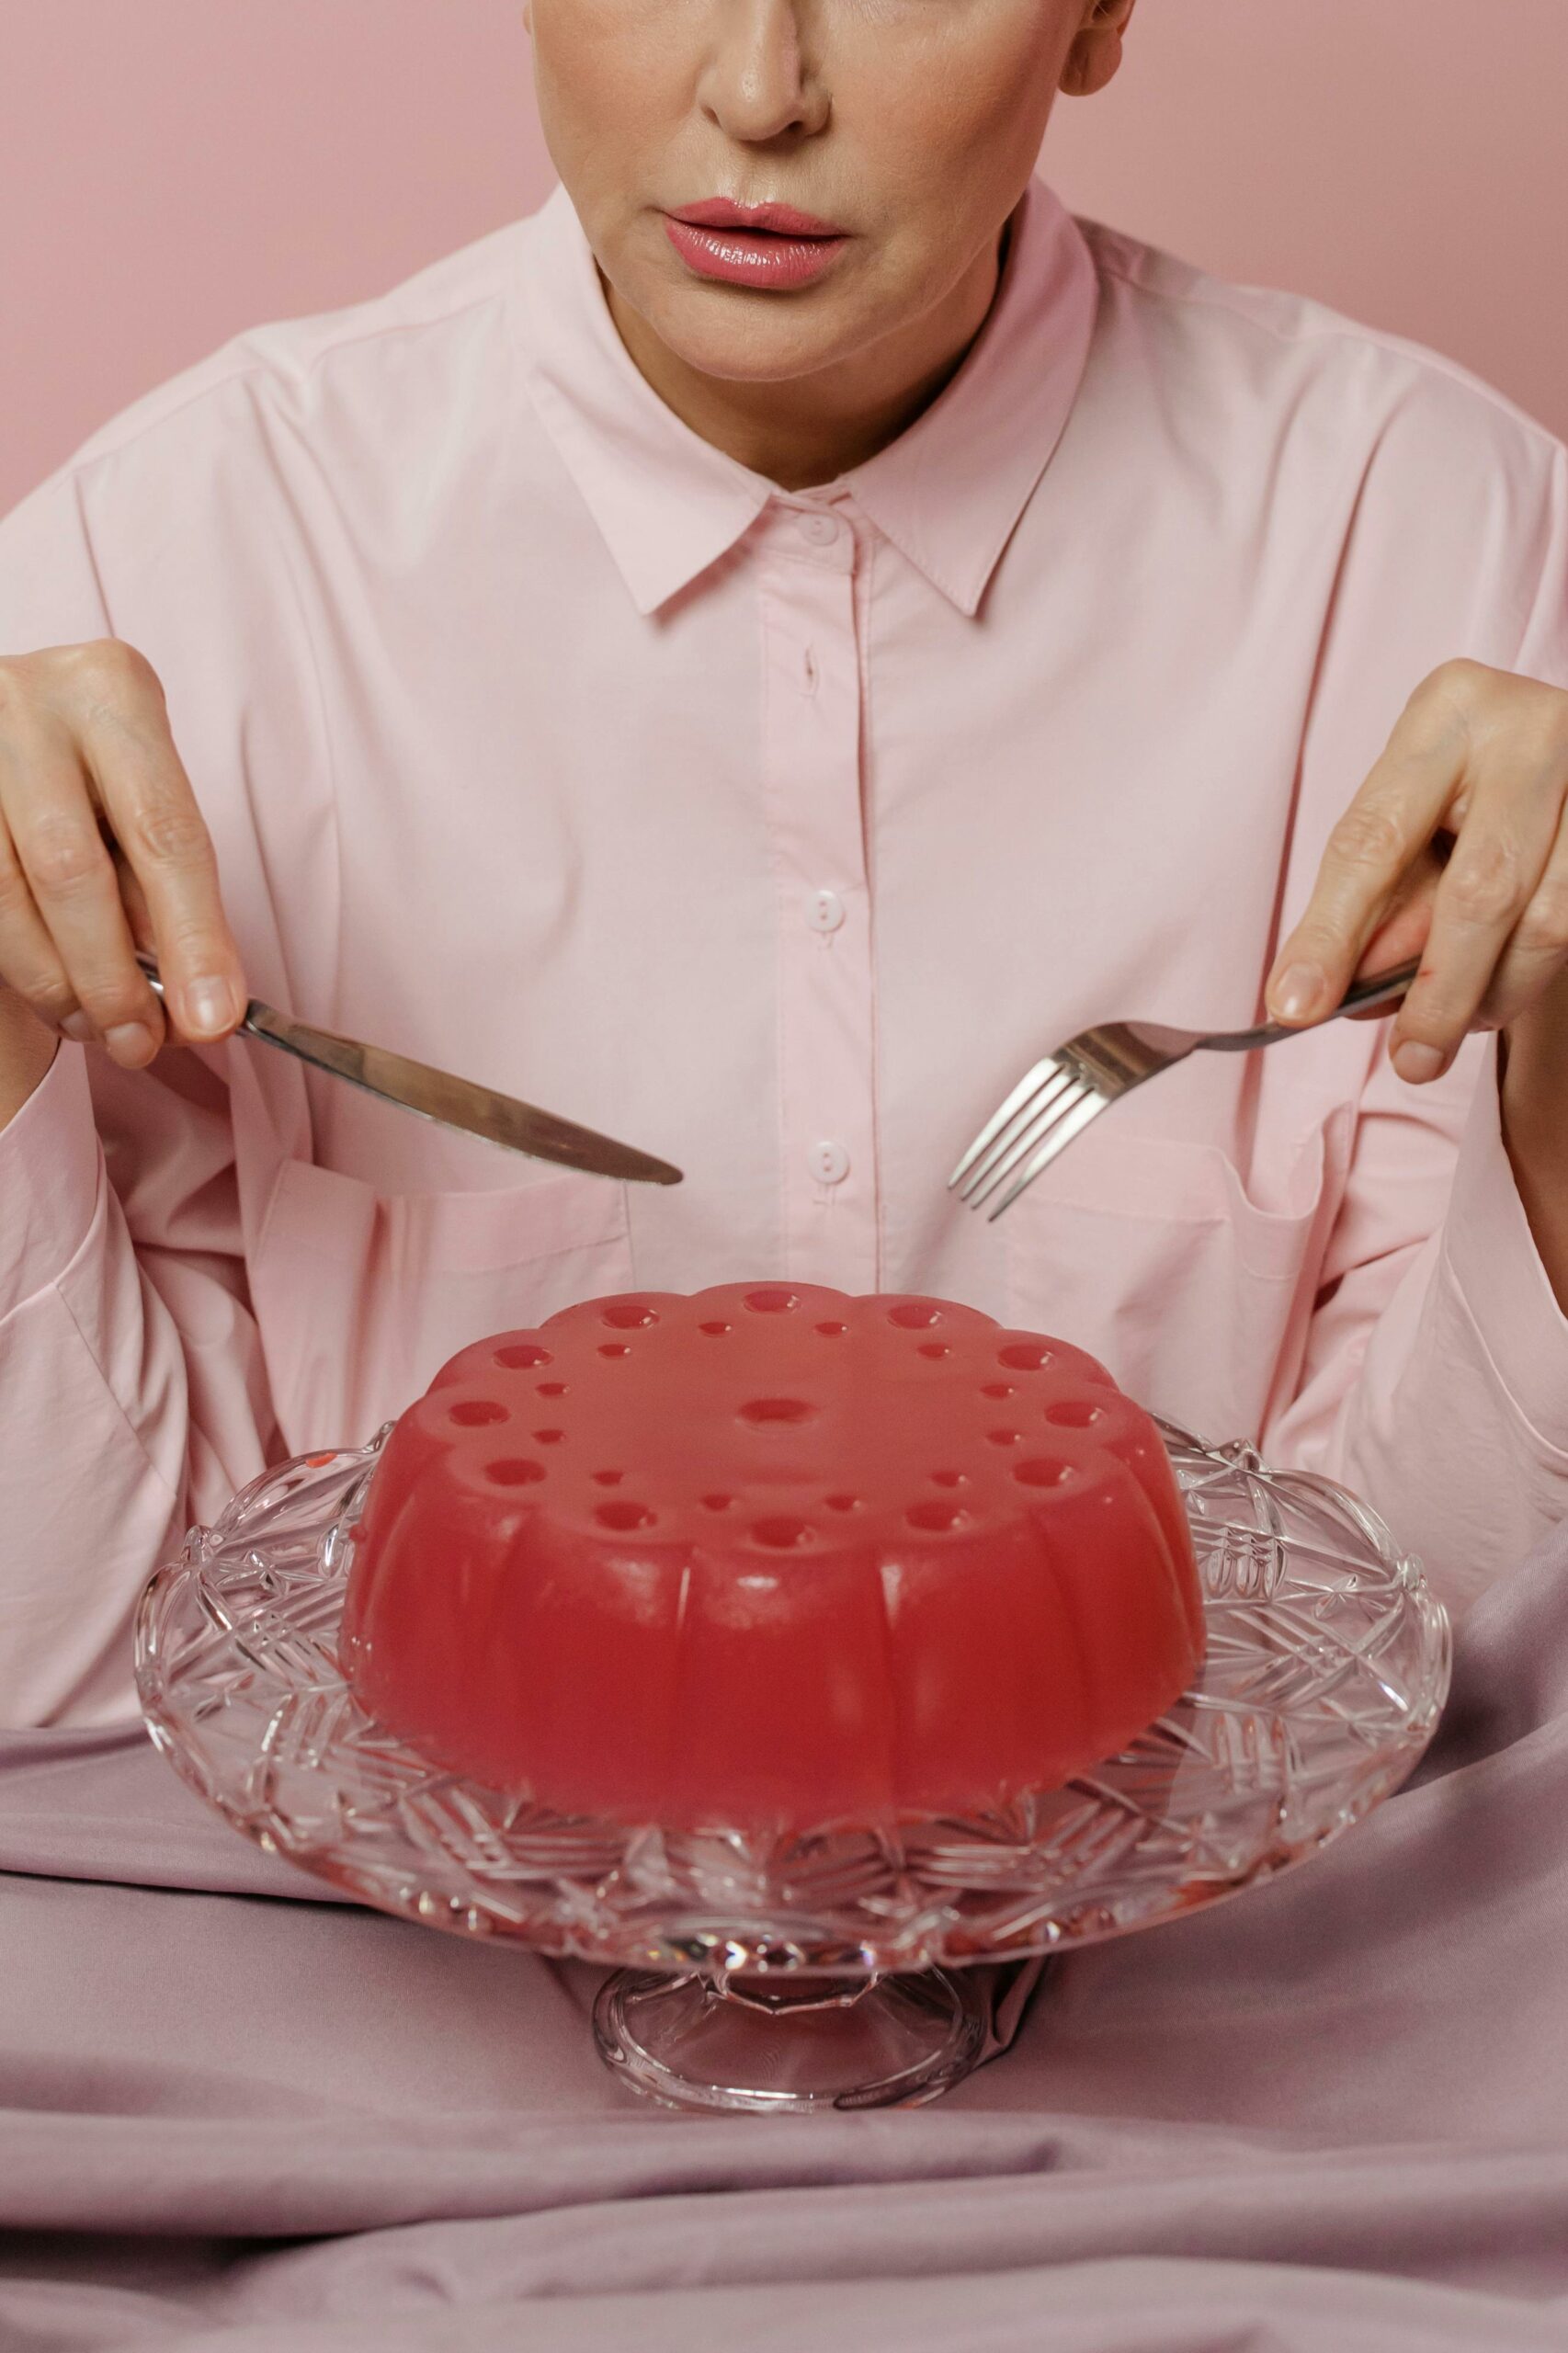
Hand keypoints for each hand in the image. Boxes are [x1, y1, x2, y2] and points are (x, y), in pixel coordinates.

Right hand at [0, 640, 245, 1072]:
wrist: (4, 719)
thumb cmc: (90, 768)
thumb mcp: (140, 791)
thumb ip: (163, 879)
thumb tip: (193, 995)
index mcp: (112, 693)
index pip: (165, 834)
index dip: (193, 938)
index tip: (211, 1019)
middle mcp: (28, 707)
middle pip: (74, 870)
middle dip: (113, 978)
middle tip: (143, 1043)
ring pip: (5, 896)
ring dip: (57, 984)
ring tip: (97, 1027)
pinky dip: (20, 964)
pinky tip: (54, 992)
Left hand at [1266, 660, 1567, 1083]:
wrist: (1564, 748)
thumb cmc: (1471, 787)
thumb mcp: (1412, 817)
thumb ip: (1381, 902)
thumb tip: (1347, 993)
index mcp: (1449, 712)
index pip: (1375, 840)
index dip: (1331, 934)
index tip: (1295, 1006)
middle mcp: (1533, 732)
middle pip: (1479, 891)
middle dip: (1437, 992)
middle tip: (1411, 1060)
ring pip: (1547, 922)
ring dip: (1491, 996)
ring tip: (1450, 1028)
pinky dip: (1526, 978)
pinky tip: (1494, 994)